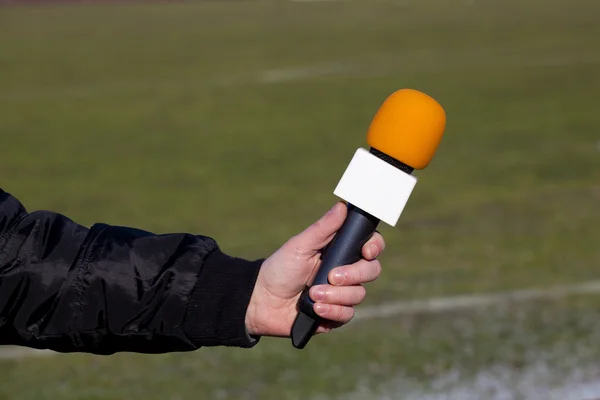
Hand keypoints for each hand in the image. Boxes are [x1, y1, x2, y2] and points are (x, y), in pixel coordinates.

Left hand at [245, 201, 384, 337]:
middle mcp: (345, 272)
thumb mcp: (300, 245)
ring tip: (313, 294)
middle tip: (332, 276)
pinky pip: (347, 315)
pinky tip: (316, 309)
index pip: (370, 246)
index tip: (366, 251)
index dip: (374, 247)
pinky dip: (332, 312)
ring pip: (359, 295)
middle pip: (371, 270)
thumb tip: (343, 206)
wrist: (262, 301)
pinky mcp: (334, 315)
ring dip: (336, 295)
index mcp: (339, 251)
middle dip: (354, 274)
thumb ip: (323, 228)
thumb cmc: (280, 268)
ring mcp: (341, 294)